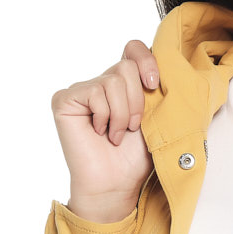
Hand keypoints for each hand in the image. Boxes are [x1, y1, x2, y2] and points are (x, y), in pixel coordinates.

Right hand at [51, 39, 158, 220]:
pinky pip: (95, 92)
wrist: (117, 184)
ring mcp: (82, 90)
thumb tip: (167, 63)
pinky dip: (105, 116)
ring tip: (116, 135)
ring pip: (113, 81)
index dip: (147, 61)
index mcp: (124, 84)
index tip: (155, 85)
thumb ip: (157, 88)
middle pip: (127, 66)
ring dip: (122, 114)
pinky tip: (100, 133)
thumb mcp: (155, 116)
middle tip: (132, 127)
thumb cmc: (135, 157)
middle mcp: (101, 82)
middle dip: (137, 101)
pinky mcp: (65, 99)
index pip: (134, 48)